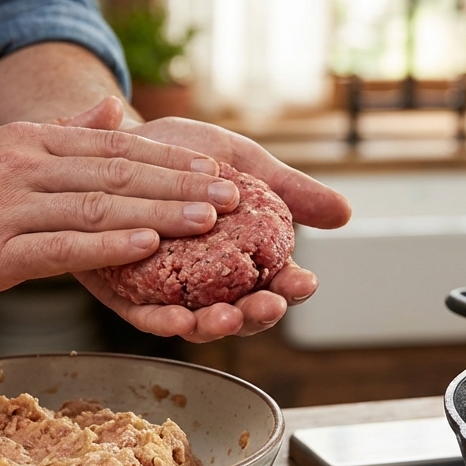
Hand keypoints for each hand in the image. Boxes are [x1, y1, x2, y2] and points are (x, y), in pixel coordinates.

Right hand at [0, 120, 239, 305]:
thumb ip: (59, 135)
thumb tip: (113, 111)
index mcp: (28, 144)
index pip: (114, 148)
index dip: (170, 161)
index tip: (217, 170)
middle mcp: (22, 167)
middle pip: (117, 173)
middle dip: (181, 185)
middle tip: (232, 196)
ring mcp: (6, 208)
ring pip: (97, 205)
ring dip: (159, 212)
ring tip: (208, 220)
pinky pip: (60, 245)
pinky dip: (107, 243)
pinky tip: (146, 245)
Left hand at [61, 98, 351, 341]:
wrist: (122, 139)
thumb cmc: (185, 155)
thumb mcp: (245, 164)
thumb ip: (290, 190)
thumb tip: (344, 213)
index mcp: (244, 258)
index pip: (275, 284)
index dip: (291, 288)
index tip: (304, 281)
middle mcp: (208, 282)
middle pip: (240, 313)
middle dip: (257, 315)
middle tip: (267, 306)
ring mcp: (168, 291)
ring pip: (196, 322)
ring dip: (213, 326)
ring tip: (226, 318)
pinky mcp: (125, 290)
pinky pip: (143, 315)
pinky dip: (160, 320)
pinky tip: (174, 318)